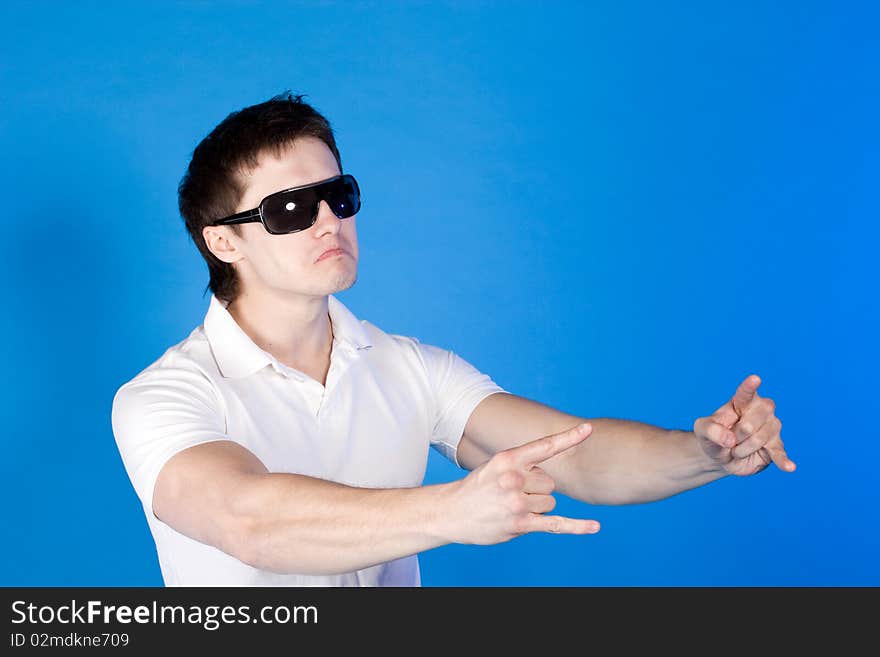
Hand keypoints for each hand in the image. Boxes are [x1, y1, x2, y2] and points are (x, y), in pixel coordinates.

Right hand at [445, 423, 600, 544]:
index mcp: (508, 458)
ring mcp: (517, 503)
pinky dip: (577, 527)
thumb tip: (551, 479)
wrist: (451, 512)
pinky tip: (595, 526)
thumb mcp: (495, 466)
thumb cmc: (478, 488)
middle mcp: (513, 479)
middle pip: (549, 483)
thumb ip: (523, 465)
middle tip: (510, 494)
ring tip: (510, 508)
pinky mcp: (520, 525)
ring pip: (550, 503)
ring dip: (536, 508)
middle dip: (536, 490)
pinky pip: (556, 524)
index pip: (544, 446)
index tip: (588, 429)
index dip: (568, 438)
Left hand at [693, 374, 795, 476]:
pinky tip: (789, 467)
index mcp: (742, 401)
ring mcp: (771, 427)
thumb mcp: (702, 430)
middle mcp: (761, 410)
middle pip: (753, 421)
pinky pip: (779, 453)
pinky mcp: (776, 446)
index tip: (755, 378)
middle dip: (737, 435)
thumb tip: (730, 439)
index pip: (746, 393)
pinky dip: (783, 460)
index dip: (750, 386)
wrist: (720, 456)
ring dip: (743, 449)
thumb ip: (711, 430)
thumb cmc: (713, 436)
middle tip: (730, 439)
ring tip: (736, 449)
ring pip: (761, 438)